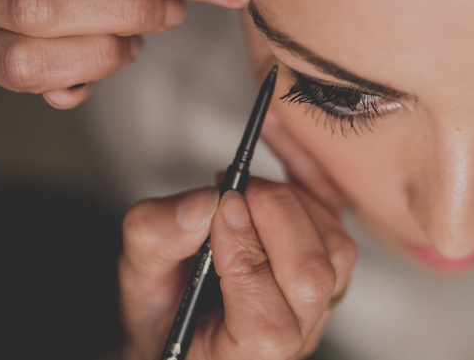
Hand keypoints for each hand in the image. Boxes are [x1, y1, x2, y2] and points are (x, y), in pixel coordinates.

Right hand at [120, 177, 356, 359]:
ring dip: (292, 197)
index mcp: (246, 357)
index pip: (267, 323)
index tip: (219, 209)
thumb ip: (157, 242)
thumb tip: (201, 205)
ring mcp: (322, 302)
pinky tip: (274, 135)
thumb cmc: (166, 312)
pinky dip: (307, 168)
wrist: (189, 319)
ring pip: (335, 246)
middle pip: (313, 276)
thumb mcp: (138, 282)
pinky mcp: (332, 262)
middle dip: (273, 216)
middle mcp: (296, 335)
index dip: (245, 257)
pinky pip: (335, 211)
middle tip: (232, 190)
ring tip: (244, 184)